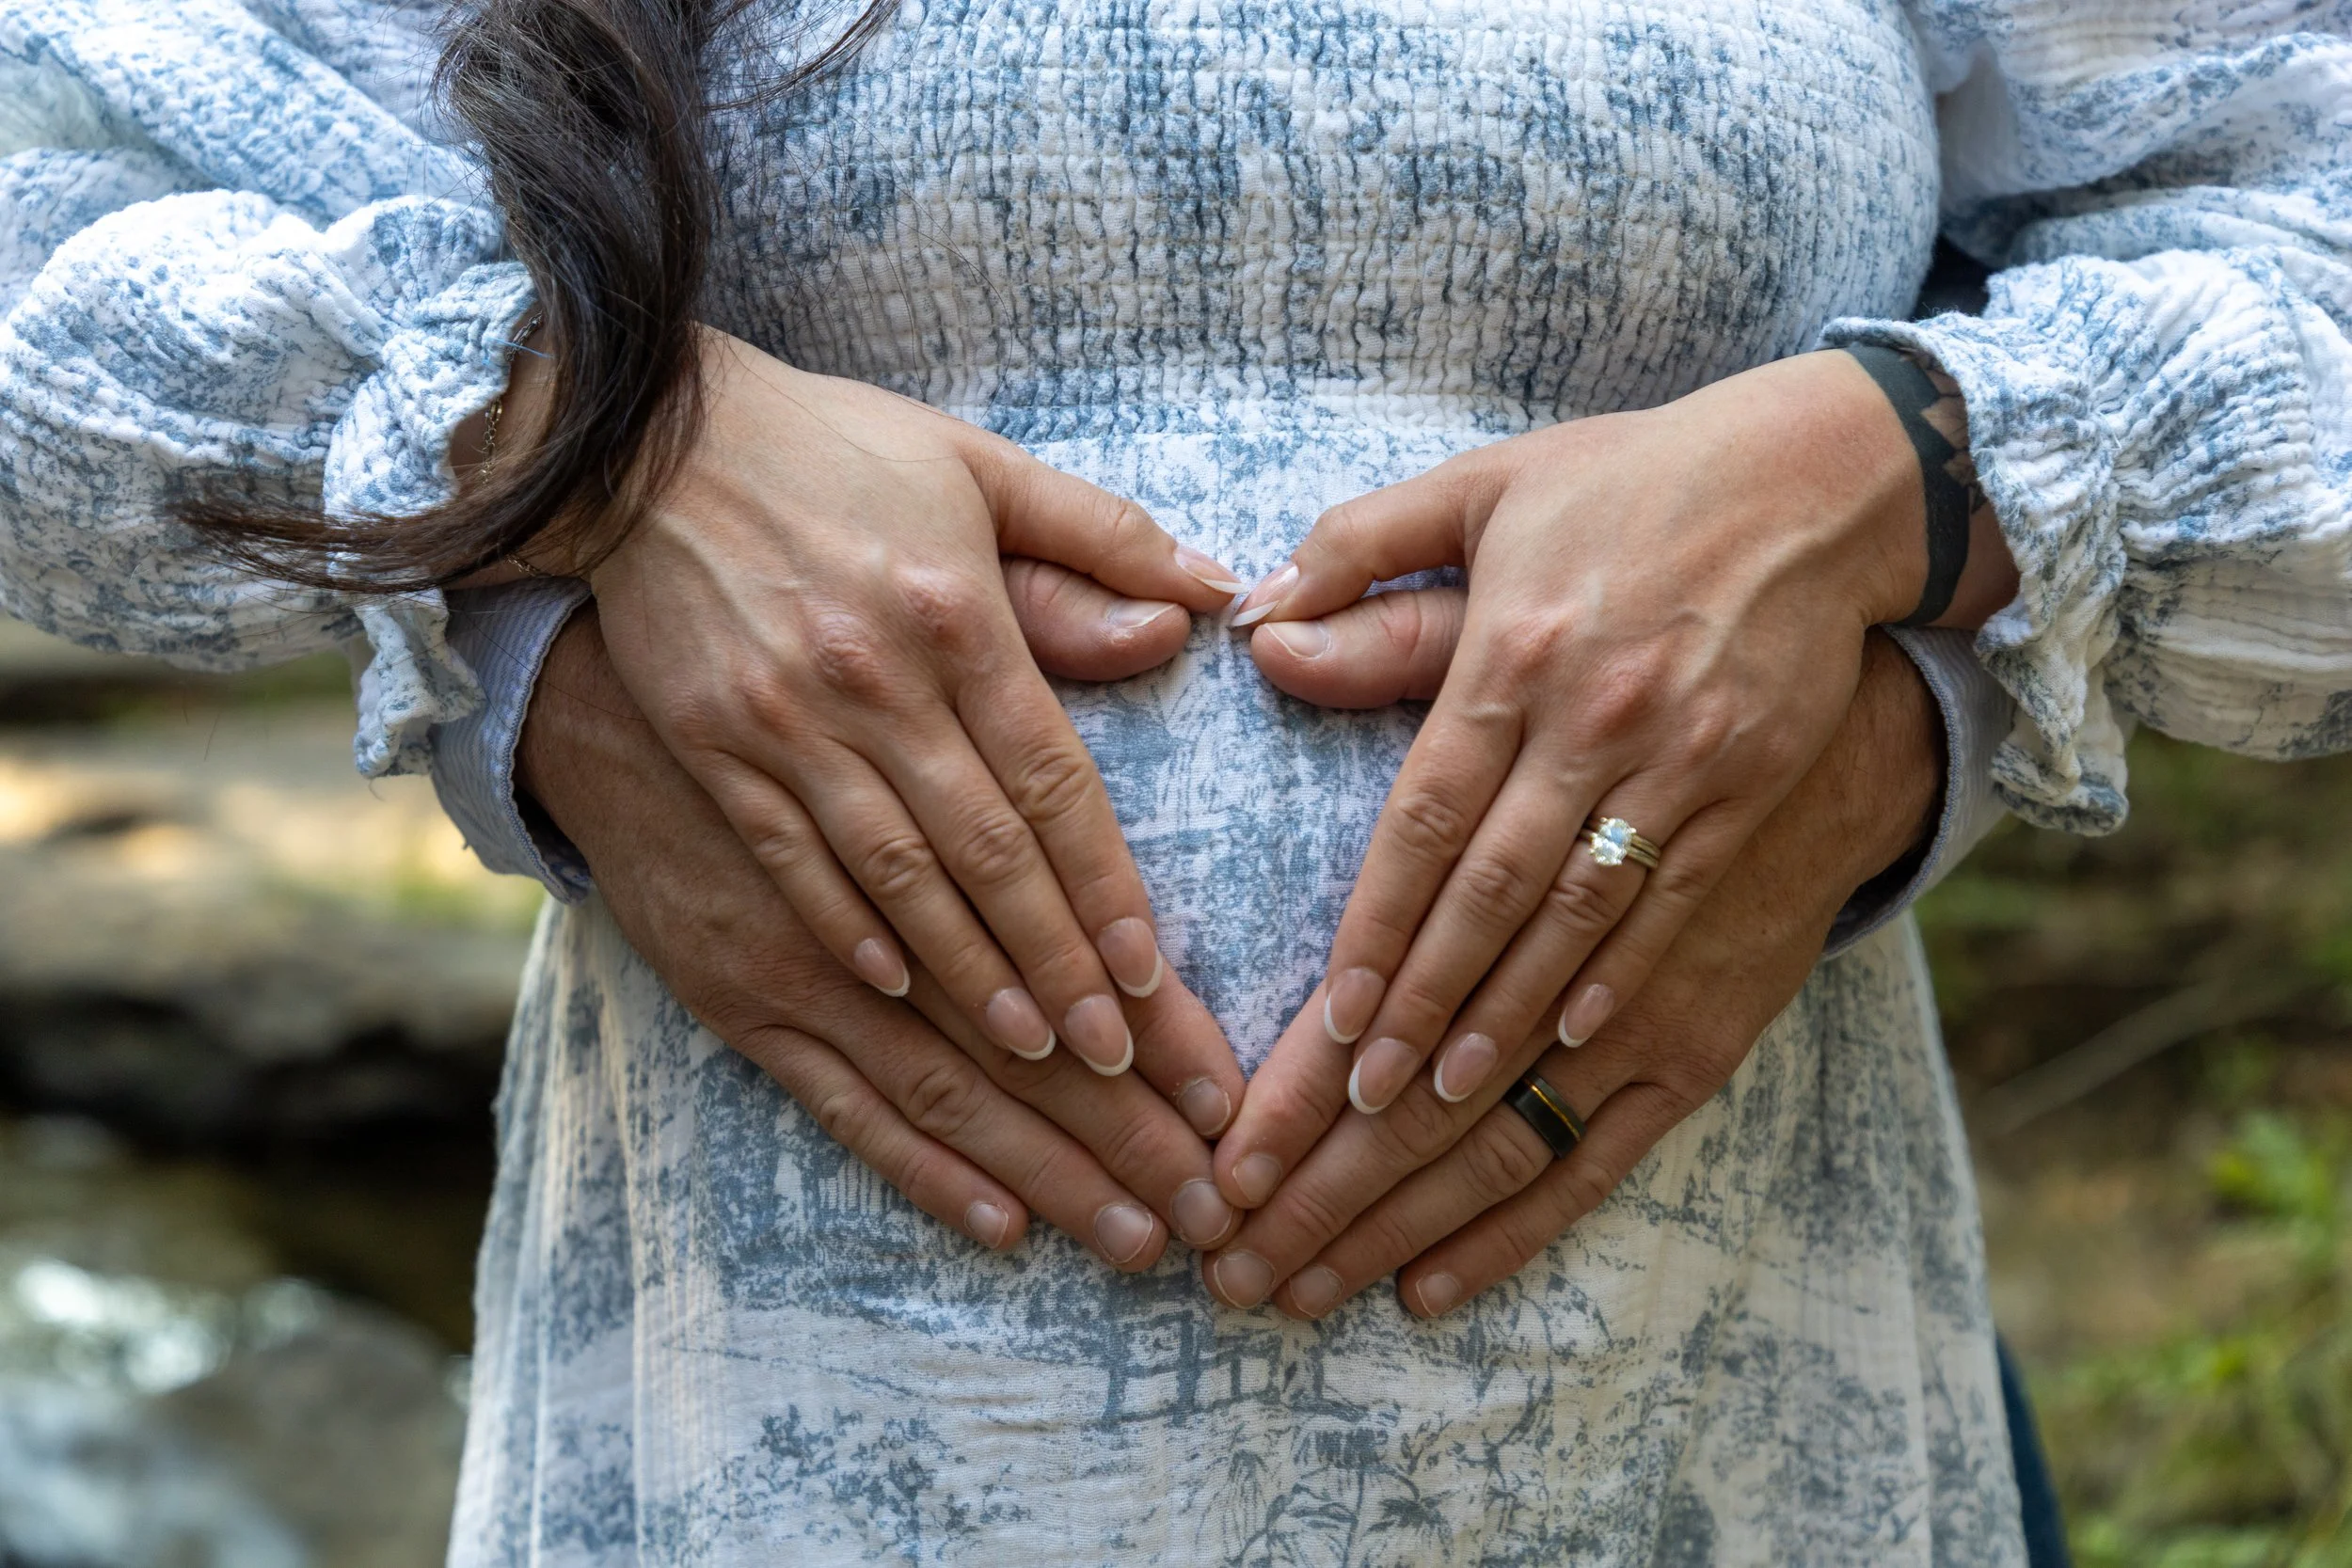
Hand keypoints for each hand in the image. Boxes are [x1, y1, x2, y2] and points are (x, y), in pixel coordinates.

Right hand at [562, 329, 1244, 1077]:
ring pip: (896, 875)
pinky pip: (793, 856)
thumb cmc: (832, 450)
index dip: (1106, 886)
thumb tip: (1210, 591)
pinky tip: (899, 990)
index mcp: (958, 613)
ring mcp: (787, 721)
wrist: (641, 437)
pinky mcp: (717, 744)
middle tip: (1116, 1057)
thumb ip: (1099, 536)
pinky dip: (848, 927)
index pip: (1053, 780)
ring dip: (969, 973)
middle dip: (1057, 963)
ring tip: (1032, 1053)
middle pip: (987, 851)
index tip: (1152, 976)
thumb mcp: (977, 464)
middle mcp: (876, 679)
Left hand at [1211, 349, 1977, 1223]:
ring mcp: (1680, 759)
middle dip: (1427, 1001)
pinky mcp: (1745, 784)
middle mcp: (1594, 715)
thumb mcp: (1485, 485)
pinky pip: (1670, 900)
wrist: (1821, 479)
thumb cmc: (1633, 480)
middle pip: (1495, 888)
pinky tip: (1568, 1043)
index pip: (1426, 816)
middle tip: (1364, 1099)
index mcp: (1515, 647)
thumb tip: (1254, 617)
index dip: (1377, 923)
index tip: (1332, 1015)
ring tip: (1447, 1096)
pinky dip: (1617, 975)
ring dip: (1511, 1013)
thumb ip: (1360, 548)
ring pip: (1580, 915)